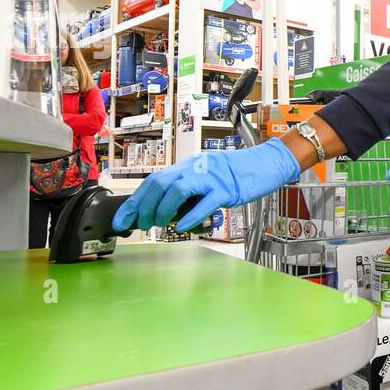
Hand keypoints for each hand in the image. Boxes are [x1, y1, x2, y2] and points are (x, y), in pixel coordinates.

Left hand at [113, 138, 300, 231]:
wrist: (266, 162)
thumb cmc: (238, 173)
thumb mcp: (207, 177)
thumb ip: (188, 190)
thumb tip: (167, 211)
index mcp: (188, 166)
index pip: (153, 181)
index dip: (134, 202)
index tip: (122, 220)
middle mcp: (195, 168)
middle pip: (159, 183)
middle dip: (144, 207)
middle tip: (141, 225)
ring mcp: (211, 178)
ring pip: (177, 190)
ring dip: (162, 210)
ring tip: (160, 225)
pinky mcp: (227, 190)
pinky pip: (204, 203)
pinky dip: (190, 216)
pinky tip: (183, 227)